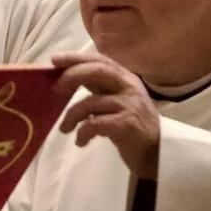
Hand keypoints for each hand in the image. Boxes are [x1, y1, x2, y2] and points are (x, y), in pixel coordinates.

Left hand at [53, 52, 161, 177]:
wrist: (156, 152)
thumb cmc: (130, 126)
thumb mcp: (115, 101)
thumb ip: (97, 89)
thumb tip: (64, 80)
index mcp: (125, 78)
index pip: (100, 60)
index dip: (77, 58)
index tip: (54, 60)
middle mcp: (129, 87)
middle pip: (99, 71)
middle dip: (73, 75)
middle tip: (56, 88)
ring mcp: (130, 104)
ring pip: (92, 102)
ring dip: (72, 115)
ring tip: (65, 129)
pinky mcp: (128, 124)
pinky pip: (96, 124)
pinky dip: (83, 132)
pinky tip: (80, 141)